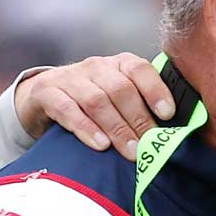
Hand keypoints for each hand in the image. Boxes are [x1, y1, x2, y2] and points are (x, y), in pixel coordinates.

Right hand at [15, 53, 177, 158]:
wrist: (42, 96)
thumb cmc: (92, 101)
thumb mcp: (117, 98)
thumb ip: (142, 108)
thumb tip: (173, 134)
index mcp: (118, 64)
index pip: (140, 69)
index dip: (155, 90)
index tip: (168, 114)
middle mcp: (95, 67)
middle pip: (120, 89)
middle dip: (138, 119)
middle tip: (150, 145)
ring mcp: (69, 78)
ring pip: (96, 100)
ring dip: (116, 128)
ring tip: (131, 151)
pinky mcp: (46, 93)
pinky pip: (66, 109)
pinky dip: (85, 128)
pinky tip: (100, 145)